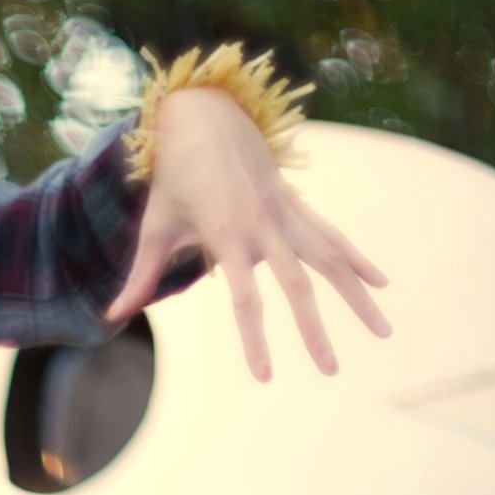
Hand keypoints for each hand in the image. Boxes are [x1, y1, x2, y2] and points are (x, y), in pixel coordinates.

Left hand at [106, 84, 389, 381]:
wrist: (203, 117)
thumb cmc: (173, 178)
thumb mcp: (155, 227)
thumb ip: (141, 276)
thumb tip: (110, 318)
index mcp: (227, 236)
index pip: (245, 301)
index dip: (254, 340)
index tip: (265, 377)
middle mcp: (264, 226)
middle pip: (298, 287)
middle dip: (316, 331)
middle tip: (331, 371)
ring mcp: (287, 213)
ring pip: (330, 260)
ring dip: (357, 296)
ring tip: (383, 331)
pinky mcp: (297, 204)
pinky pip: (333, 236)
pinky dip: (357, 259)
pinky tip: (381, 282)